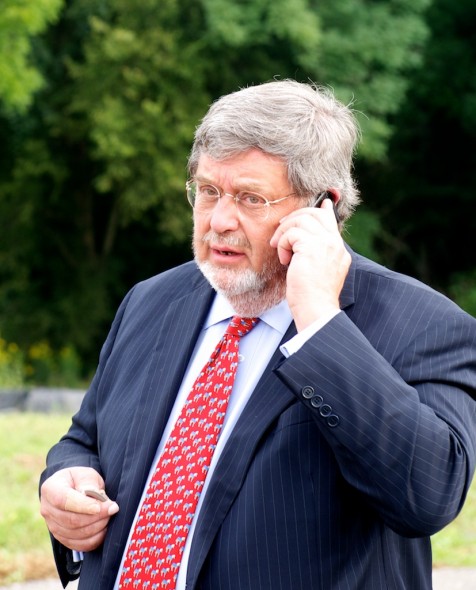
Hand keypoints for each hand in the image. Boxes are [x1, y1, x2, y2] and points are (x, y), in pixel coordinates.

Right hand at [40, 467, 118, 551]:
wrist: (75, 488)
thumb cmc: (81, 480)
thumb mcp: (85, 474)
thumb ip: (89, 483)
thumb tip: (96, 498)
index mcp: (50, 489)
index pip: (64, 500)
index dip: (83, 505)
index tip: (100, 506)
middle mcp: (47, 509)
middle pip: (70, 520)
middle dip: (95, 517)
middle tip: (112, 508)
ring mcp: (52, 526)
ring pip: (75, 534)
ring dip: (97, 527)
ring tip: (109, 516)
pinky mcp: (62, 538)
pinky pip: (78, 545)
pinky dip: (94, 539)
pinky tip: (104, 528)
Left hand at [270, 198, 350, 330]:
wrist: (316, 310)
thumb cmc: (311, 298)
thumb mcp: (316, 272)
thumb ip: (313, 254)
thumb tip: (301, 242)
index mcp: (338, 251)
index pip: (330, 221)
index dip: (322, 210)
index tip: (320, 203)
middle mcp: (335, 244)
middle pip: (315, 214)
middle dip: (294, 217)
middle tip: (281, 230)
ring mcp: (325, 244)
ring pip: (301, 219)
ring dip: (284, 232)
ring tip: (279, 247)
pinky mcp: (311, 247)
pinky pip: (291, 233)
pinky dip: (283, 244)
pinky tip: (284, 260)